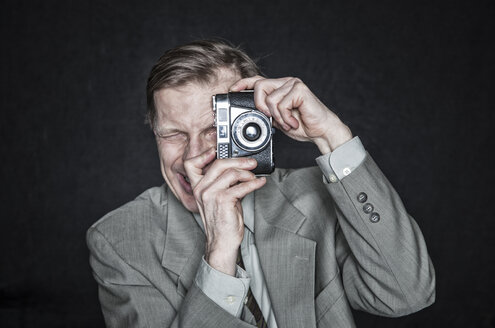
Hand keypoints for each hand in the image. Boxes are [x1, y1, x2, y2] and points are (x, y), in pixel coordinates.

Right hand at [184, 147, 266, 275]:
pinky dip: (254, 183)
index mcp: (198, 187)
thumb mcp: (219, 198)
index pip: (192, 164)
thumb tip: (240, 169)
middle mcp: (201, 189)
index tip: (219, 151)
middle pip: (218, 163)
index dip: (205, 155)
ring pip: (231, 172)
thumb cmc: (223, 221)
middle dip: (239, 160)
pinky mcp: (222, 200)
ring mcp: (210, 194)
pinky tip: (259, 183)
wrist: (222, 242)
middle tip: (251, 163)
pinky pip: (241, 186)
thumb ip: (224, 183)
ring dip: (247, 173)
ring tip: (254, 178)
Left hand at [230, 76, 352, 153]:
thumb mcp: (278, 119)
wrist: (322, 131)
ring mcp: (293, 84)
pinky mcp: (300, 90)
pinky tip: (294, 121)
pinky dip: (285, 118)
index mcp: (280, 87)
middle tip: (271, 119)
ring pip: (270, 99)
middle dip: (260, 106)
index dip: (243, 83)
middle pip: (260, 86)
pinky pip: (280, 104)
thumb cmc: (303, 126)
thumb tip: (252, 111)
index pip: (258, 80)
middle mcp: (286, 82)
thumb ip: (266, 112)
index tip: (232, 90)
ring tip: (288, 123)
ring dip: (277, 117)